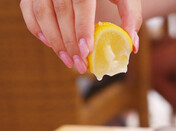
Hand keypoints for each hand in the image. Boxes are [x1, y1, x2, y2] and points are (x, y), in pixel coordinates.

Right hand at [20, 0, 141, 73]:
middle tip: (79, 64)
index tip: (86, 51)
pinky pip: (29, 10)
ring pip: (42, 12)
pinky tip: (51, 45)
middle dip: (69, 42)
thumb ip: (131, 17)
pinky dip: (37, 29)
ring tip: (68, 61)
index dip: (82, 28)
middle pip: (60, 11)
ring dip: (54, 40)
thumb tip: (131, 45)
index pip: (81, 2)